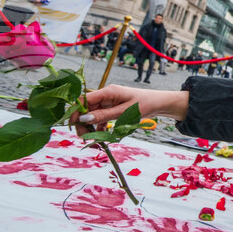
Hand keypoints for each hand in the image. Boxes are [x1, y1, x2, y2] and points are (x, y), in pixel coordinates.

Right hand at [70, 85, 188, 134]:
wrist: (160, 104)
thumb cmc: (145, 104)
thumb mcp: (124, 112)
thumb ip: (104, 116)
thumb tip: (84, 119)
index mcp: (108, 92)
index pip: (84, 99)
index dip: (76, 112)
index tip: (72, 125)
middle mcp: (106, 96)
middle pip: (86, 109)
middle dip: (82, 123)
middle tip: (83, 137)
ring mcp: (109, 102)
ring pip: (92, 115)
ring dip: (90, 127)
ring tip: (92, 139)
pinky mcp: (113, 109)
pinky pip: (100, 118)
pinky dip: (99, 127)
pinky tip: (101, 135)